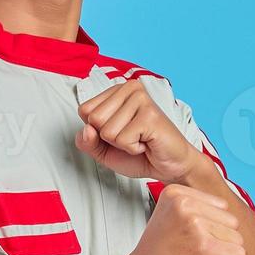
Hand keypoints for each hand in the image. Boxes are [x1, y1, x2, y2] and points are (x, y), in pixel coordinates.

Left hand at [74, 81, 205, 181]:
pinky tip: (146, 142)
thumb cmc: (139, 154)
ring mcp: (141, 99)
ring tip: (139, 139)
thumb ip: (87, 142)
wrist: (170, 165)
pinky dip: (133, 148)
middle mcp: (129, 89)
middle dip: (109, 138)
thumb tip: (87, 130)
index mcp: (117, 91)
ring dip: (122, 144)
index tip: (118, 132)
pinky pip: (123, 139)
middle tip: (130, 137)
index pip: (84, 110)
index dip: (97, 131)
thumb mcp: (103, 151)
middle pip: (94, 119)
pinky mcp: (150, 114)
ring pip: (107, 131)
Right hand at [115, 183, 245, 254]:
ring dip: (222, 254)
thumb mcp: (170, 218)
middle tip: (191, 250)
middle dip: (218, 240)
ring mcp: (196, 226)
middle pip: (231, 221)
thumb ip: (196, 208)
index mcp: (176, 193)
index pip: (221, 206)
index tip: (186, 237)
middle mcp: (186, 205)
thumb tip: (228, 210)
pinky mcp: (206, 248)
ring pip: (237, 238)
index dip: (210, 227)